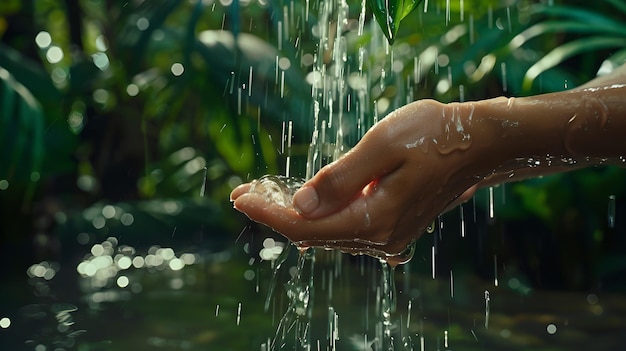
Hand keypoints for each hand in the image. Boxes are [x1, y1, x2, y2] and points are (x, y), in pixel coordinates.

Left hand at [231, 99, 487, 258]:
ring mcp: (388, 237)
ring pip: (328, 232)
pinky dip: (320, 216)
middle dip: (275, 213)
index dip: (268, 213)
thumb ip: (340, 178)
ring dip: (295, 215)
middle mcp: (381, 238)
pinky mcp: (392, 228)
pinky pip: (346, 228)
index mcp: (376, 220)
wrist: (479, 143)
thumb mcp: (382, 146)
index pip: (305, 226)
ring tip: (264, 194)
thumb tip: (299, 206)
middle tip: (244, 192)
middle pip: (313, 233)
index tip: (238, 197)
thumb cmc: (434, 135)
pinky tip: (303, 202)